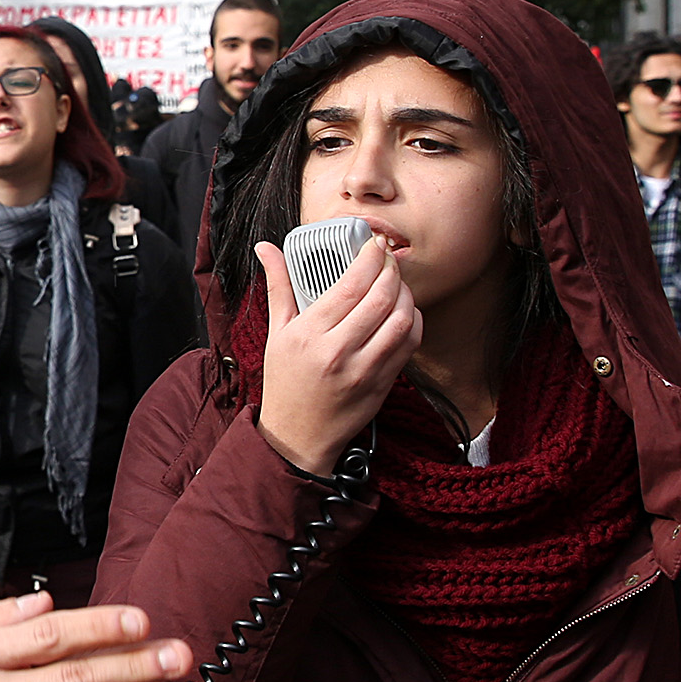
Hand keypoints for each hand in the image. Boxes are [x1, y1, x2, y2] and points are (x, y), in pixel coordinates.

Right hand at [251, 236, 418, 475]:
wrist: (297, 436)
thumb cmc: (285, 383)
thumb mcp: (276, 333)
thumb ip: (278, 286)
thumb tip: (266, 248)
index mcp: (309, 335)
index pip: (350, 285)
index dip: (369, 258)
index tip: (373, 245)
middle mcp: (338, 352)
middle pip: (380, 298)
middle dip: (391, 270)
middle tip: (388, 258)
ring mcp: (364, 371)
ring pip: (402, 321)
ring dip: (406, 294)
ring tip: (397, 283)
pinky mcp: (382, 384)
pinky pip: (409, 346)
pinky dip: (414, 322)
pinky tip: (405, 311)